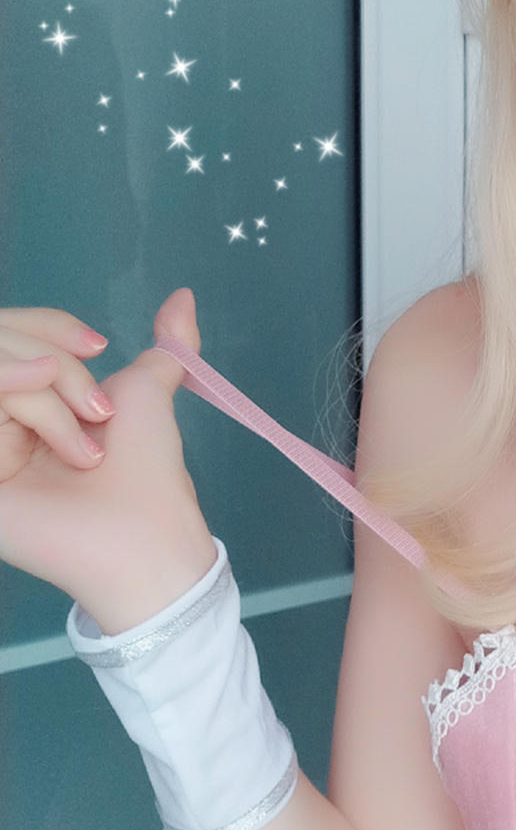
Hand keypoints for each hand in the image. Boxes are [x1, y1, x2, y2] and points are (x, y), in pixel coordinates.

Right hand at [0, 289, 217, 625]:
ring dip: (49, 400)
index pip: (11, 330)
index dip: (49, 327)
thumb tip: (183, 295)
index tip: (97, 349)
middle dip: (59, 367)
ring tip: (83, 447)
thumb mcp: (150, 391)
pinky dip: (23, 400)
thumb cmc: (146, 470)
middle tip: (97, 416)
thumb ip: (166, 344)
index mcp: (29, 398)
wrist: (141, 533)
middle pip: (0, 342)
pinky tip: (51, 437)